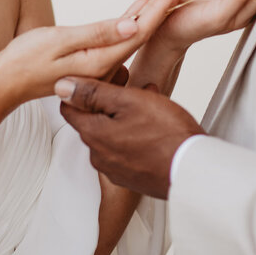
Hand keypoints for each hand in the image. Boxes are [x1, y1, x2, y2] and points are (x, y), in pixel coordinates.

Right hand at [0, 0, 183, 112]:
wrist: (4, 83)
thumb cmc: (25, 61)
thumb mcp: (59, 41)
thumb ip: (97, 34)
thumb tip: (132, 27)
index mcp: (100, 61)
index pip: (138, 33)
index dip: (159, 11)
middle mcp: (104, 67)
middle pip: (139, 35)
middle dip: (160, 11)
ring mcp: (98, 67)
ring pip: (130, 37)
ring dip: (147, 16)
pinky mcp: (89, 63)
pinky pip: (116, 41)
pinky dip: (128, 24)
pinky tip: (135, 12)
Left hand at [56, 76, 202, 198]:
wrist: (193, 170)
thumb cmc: (166, 135)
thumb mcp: (128, 101)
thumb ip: (92, 93)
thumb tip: (62, 86)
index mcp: (92, 134)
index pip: (69, 107)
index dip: (83, 87)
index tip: (104, 77)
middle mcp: (98, 155)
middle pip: (92, 120)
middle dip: (108, 100)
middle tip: (130, 85)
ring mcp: (115, 169)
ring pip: (111, 133)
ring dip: (124, 115)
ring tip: (148, 101)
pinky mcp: (131, 176)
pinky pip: (125, 148)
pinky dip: (134, 133)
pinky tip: (154, 123)